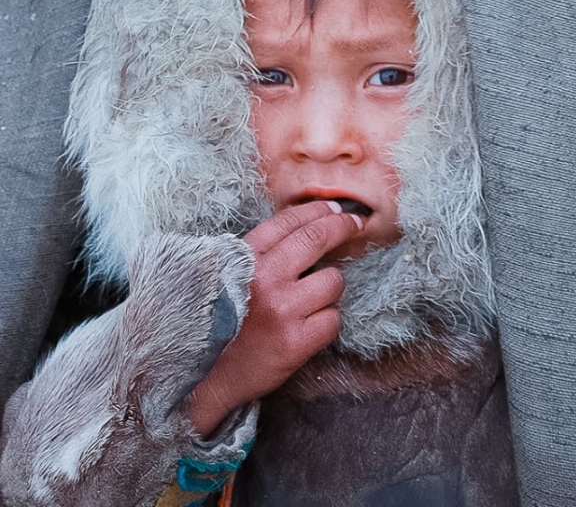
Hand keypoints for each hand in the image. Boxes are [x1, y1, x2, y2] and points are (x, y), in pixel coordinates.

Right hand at [189, 201, 362, 436]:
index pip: (288, 221)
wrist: (207, 379)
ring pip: (333, 280)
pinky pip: (334, 319)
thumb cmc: (221, 323)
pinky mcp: (296, 342)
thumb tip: (304, 225)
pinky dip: (327, 322)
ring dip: (329, 288)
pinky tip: (309, 327)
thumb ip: (259, 252)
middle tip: (355, 223)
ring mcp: (282, 310)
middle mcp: (264, 279)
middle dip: (342, 227)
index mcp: (243, 260)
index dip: (317, 211)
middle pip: (316, 239)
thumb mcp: (228, 276)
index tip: (334, 209)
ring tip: (312, 301)